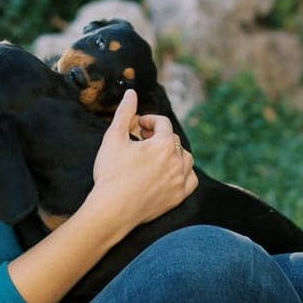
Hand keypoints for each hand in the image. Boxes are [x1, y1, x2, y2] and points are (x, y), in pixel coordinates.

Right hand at [89, 88, 197, 236]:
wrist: (112, 210)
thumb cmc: (111, 173)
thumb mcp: (113, 137)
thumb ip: (124, 112)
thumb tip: (131, 92)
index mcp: (164, 144)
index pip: (163, 123)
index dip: (149, 120)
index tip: (136, 126)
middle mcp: (178, 161)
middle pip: (174, 140)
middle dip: (159, 136)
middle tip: (141, 140)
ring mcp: (180, 181)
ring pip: (186, 158)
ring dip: (174, 153)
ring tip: (156, 156)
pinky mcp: (179, 197)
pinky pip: (191, 179)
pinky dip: (183, 172)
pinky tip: (169, 172)